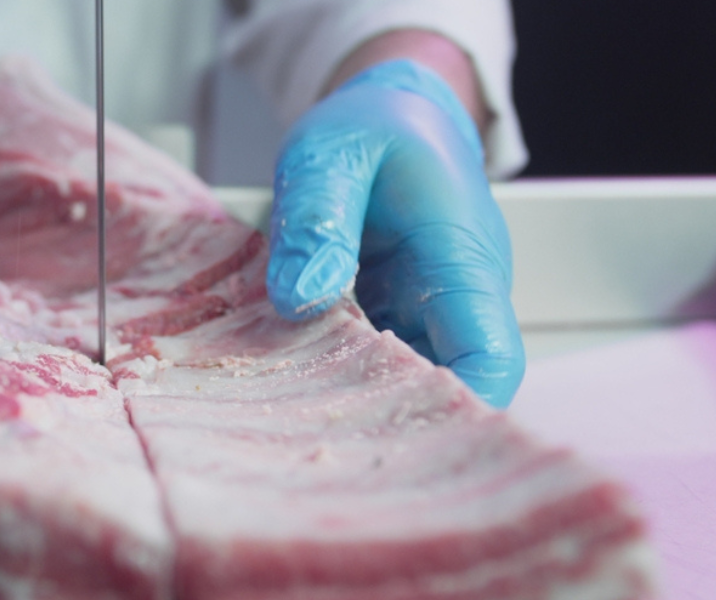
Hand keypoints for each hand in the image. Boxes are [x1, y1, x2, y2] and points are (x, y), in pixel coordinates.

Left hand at [267, 60, 523, 407]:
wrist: (395, 112)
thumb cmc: (376, 126)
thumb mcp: (332, 155)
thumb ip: (318, 221)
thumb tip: (301, 298)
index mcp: (459, 257)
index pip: (488, 353)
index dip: (458, 408)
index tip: (399, 439)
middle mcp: (457, 296)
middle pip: (448, 387)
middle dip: (391, 423)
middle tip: (315, 441)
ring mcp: (429, 311)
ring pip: (407, 382)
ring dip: (358, 403)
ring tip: (293, 417)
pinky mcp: (397, 316)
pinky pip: (376, 363)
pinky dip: (338, 377)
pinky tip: (290, 382)